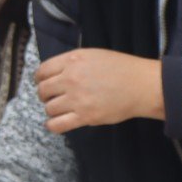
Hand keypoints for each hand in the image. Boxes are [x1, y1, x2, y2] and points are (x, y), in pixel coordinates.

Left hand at [36, 49, 163, 134]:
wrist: (141, 85)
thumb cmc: (122, 69)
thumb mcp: (93, 55)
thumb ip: (73, 62)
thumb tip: (57, 74)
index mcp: (73, 60)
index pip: (42, 71)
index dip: (40, 79)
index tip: (43, 83)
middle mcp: (71, 78)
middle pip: (43, 90)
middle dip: (45, 95)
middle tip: (52, 97)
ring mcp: (77, 98)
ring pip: (49, 108)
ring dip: (52, 110)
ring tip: (61, 109)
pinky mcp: (84, 116)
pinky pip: (57, 125)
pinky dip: (52, 125)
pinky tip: (55, 123)